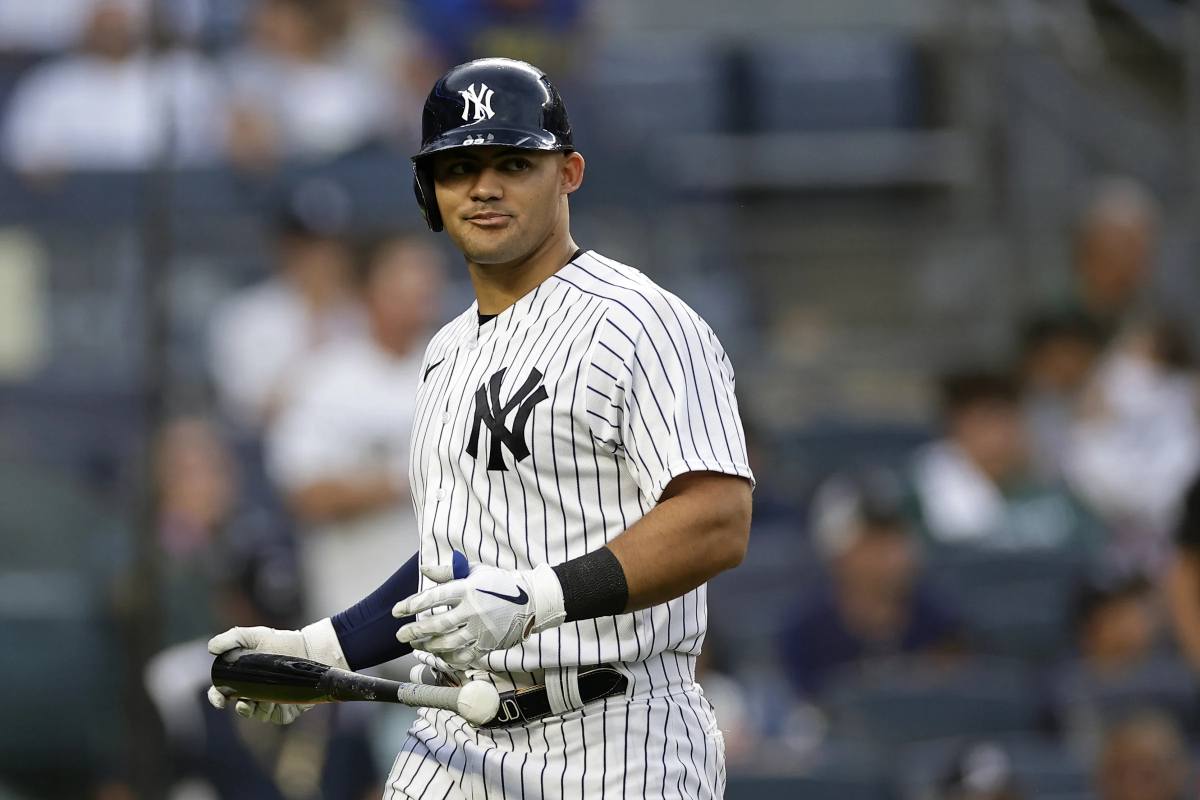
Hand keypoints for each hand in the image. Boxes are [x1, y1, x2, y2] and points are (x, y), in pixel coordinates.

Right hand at [207, 620, 347, 724]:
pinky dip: (275, 713)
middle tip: (245, 703)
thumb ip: (233, 638)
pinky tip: (278, 702)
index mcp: (241, 680)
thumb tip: (211, 648)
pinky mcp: (286, 710)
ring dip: (258, 711)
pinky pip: (277, 717)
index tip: (220, 700)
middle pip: (241, 708)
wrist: (309, 648)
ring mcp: (269, 703)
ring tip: (265, 699)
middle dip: (241, 708)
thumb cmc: (280, 642)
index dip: (217, 698)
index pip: (221, 693)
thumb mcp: (256, 635)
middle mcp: (253, 695)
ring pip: (258, 715)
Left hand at [393, 559, 564, 669]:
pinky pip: (463, 657)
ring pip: (447, 644)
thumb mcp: (476, 570)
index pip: (433, 597)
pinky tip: (438, 656)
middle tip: (400, 635)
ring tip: (417, 645)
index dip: (411, 604)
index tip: (397, 611)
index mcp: (468, 588)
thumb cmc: (499, 582)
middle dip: (414, 631)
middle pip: (436, 625)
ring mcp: (481, 630)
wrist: (532, 600)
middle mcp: (472, 610)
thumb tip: (424, 569)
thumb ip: (448, 571)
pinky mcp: (488, 644)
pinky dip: (447, 659)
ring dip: (428, 646)